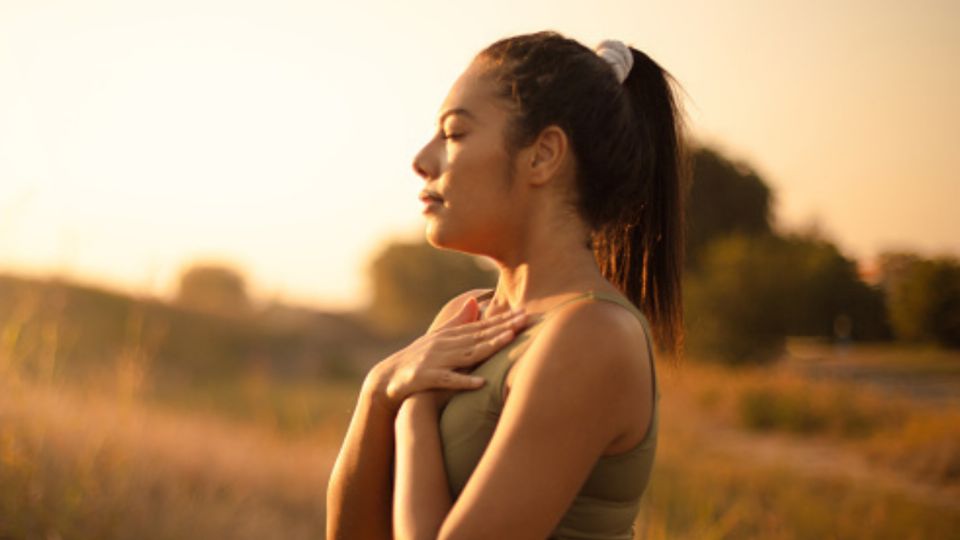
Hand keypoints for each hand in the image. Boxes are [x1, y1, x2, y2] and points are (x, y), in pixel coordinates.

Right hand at [364, 297, 528, 413]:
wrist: (388, 378)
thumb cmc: (418, 358)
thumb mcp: (438, 338)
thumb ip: (458, 321)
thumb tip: (475, 301)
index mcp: (451, 336)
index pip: (482, 326)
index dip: (504, 319)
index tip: (524, 312)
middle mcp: (446, 344)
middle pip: (480, 336)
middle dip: (504, 327)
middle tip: (526, 319)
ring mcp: (437, 360)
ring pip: (468, 353)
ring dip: (489, 346)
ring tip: (509, 339)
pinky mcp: (427, 378)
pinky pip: (448, 380)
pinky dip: (464, 381)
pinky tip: (480, 382)